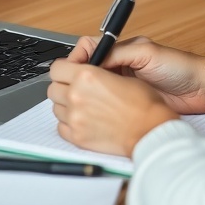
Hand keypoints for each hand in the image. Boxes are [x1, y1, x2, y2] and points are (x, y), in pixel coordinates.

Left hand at [48, 59, 178, 156]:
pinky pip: (61, 127)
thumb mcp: (122, 73)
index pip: (57, 67)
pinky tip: (84, 120)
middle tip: (77, 89)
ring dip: (67, 105)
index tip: (70, 72)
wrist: (151, 131)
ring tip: (85, 106)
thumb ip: (96, 70)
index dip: (64, 68)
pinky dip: (70, 123)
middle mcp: (76, 95)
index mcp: (86, 76)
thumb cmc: (144, 104)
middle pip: (53, 88)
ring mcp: (75, 118)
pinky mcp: (77, 137)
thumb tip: (84, 68)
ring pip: (56, 108)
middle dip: (63, 87)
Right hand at [67, 36, 204, 114]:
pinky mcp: (128, 101)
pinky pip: (107, 100)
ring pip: (95, 85)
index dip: (78, 58)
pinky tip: (97, 110)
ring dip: (87, 91)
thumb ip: (120, 53)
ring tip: (84, 99)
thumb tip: (94, 59)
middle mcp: (120, 64)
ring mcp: (124, 84)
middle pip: (88, 67)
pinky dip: (99, 104)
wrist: (202, 89)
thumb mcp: (147, 53)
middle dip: (78, 76)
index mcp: (122, 49)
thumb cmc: (180, 67)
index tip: (73, 71)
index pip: (90, 48)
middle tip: (74, 87)